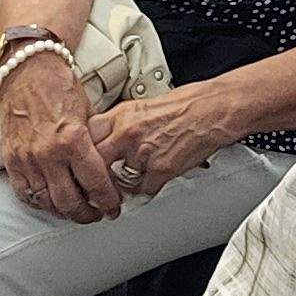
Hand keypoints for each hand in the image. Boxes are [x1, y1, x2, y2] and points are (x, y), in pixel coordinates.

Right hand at [0, 58, 124, 222]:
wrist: (27, 72)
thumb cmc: (59, 88)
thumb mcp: (89, 113)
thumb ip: (96, 143)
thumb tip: (111, 169)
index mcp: (73, 139)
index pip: (95, 183)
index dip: (108, 201)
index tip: (113, 207)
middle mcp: (49, 153)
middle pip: (70, 202)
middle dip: (88, 214)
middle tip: (97, 214)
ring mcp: (27, 158)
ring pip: (47, 203)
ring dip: (64, 213)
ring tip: (76, 211)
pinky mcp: (11, 160)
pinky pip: (24, 193)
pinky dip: (39, 203)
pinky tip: (51, 202)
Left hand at [90, 80, 246, 196]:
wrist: (214, 109)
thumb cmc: (186, 104)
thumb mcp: (144, 105)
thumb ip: (122, 123)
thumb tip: (108, 137)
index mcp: (122, 114)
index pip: (87, 136)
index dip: (82, 152)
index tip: (81, 162)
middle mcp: (128, 133)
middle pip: (95, 162)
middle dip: (94, 177)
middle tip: (94, 186)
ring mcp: (143, 153)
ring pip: (118, 182)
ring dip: (120, 189)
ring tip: (123, 190)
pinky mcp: (160, 170)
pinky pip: (143, 190)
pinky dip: (146, 190)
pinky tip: (151, 182)